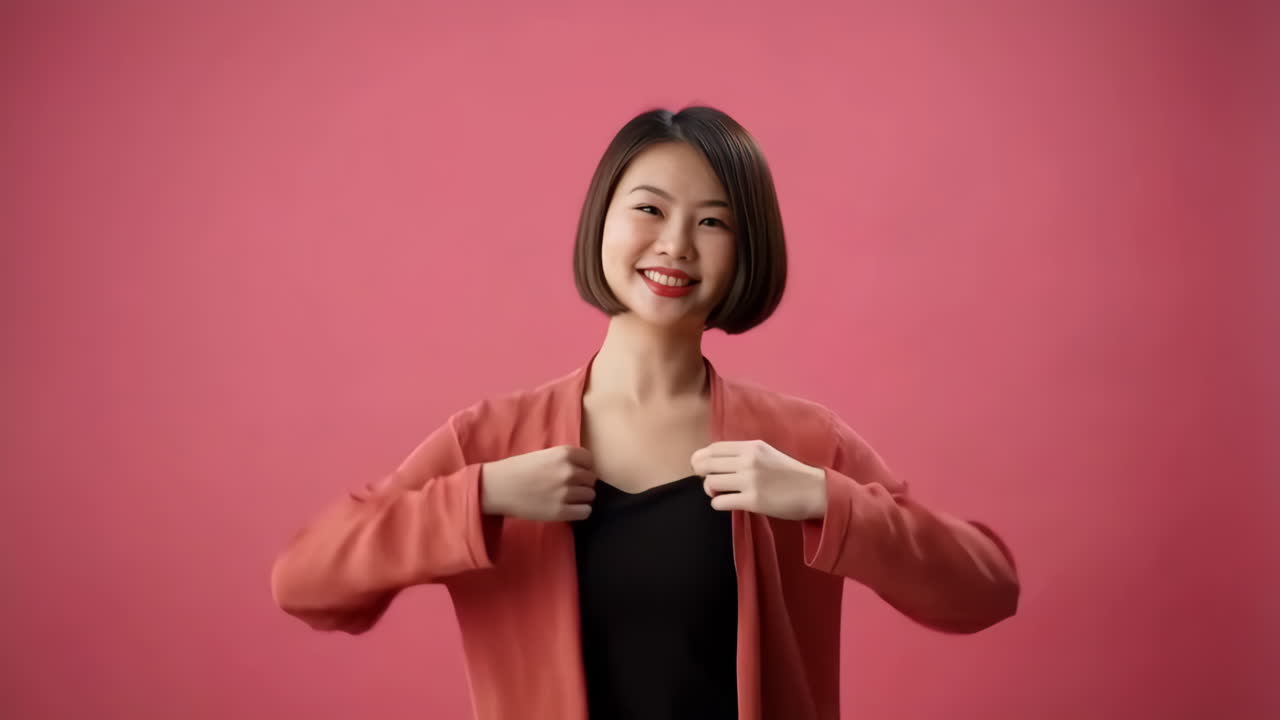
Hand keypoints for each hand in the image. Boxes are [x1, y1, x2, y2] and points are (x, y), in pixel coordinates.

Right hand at [481, 446, 596, 521]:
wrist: (496, 488)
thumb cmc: (516, 469)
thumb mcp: (543, 455)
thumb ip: (563, 460)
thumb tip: (583, 469)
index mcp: (563, 454)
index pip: (589, 460)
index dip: (583, 467)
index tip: (575, 472)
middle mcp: (568, 471)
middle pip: (591, 479)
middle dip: (582, 483)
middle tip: (568, 487)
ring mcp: (566, 492)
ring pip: (590, 496)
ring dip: (581, 498)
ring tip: (567, 499)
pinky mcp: (561, 511)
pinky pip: (585, 511)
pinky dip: (580, 511)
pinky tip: (569, 509)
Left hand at [690, 440, 827, 520]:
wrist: (814, 491)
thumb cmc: (788, 474)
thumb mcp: (766, 453)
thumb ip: (742, 454)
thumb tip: (711, 460)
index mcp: (752, 447)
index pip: (714, 448)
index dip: (702, 458)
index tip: (702, 467)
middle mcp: (749, 461)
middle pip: (707, 464)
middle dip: (701, 474)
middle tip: (710, 483)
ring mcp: (751, 480)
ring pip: (711, 483)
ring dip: (711, 491)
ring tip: (721, 494)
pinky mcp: (753, 501)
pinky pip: (720, 502)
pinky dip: (719, 504)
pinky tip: (728, 504)